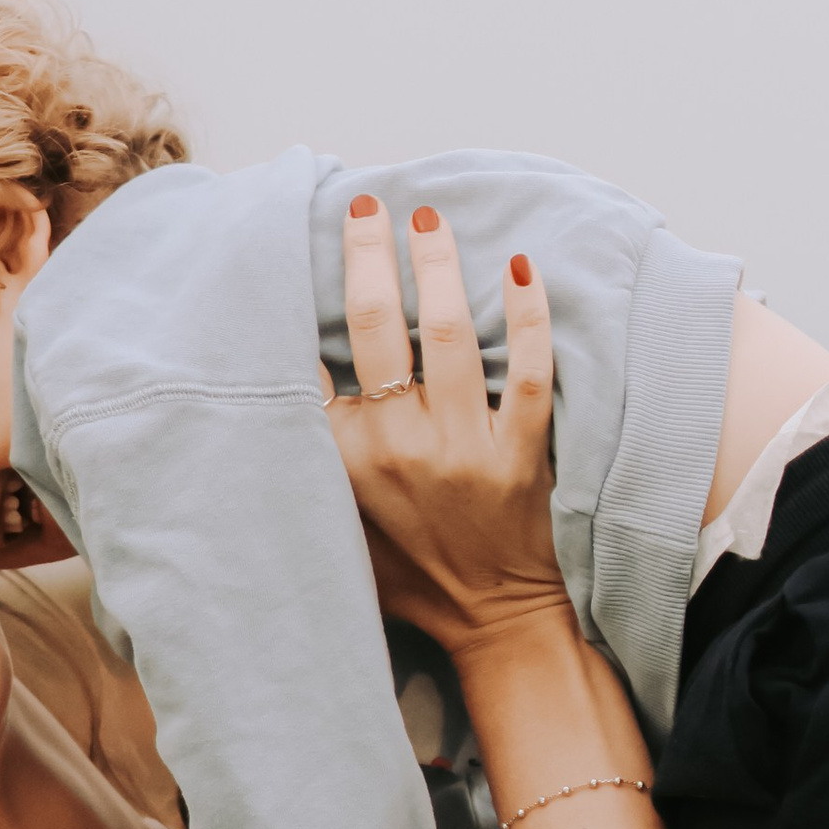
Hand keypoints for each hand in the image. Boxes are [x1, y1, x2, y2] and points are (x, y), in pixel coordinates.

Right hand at [320, 201, 565, 663]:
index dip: (304, 304)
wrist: (492, 621)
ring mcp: (463, 449)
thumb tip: (299, 375)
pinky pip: (529, 374)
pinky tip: (521, 268)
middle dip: (368, 258)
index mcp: (347, 459)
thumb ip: (319, 454)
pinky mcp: (520, 456)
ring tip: (428, 220)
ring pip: (448, 337)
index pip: (315, 362)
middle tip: (367, 207)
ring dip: (437, 268)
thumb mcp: (338, 518)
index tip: (300, 248)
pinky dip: (529, 318)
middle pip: (377, 330)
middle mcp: (399, 446)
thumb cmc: (411, 572)